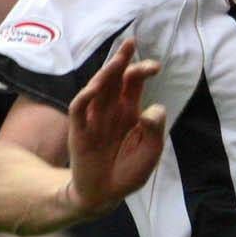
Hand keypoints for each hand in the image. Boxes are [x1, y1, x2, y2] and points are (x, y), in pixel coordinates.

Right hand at [64, 38, 165, 215]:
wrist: (106, 193)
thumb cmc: (129, 170)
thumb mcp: (150, 151)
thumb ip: (154, 130)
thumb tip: (152, 110)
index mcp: (129, 110)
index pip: (133, 82)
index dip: (142, 70)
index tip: (155, 66)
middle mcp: (111, 109)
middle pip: (114, 78)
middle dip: (122, 59)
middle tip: (131, 43)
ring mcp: (94, 118)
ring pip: (97, 88)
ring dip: (106, 73)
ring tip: (117, 60)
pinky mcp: (79, 130)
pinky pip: (79, 108)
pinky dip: (86, 96)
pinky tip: (96, 87)